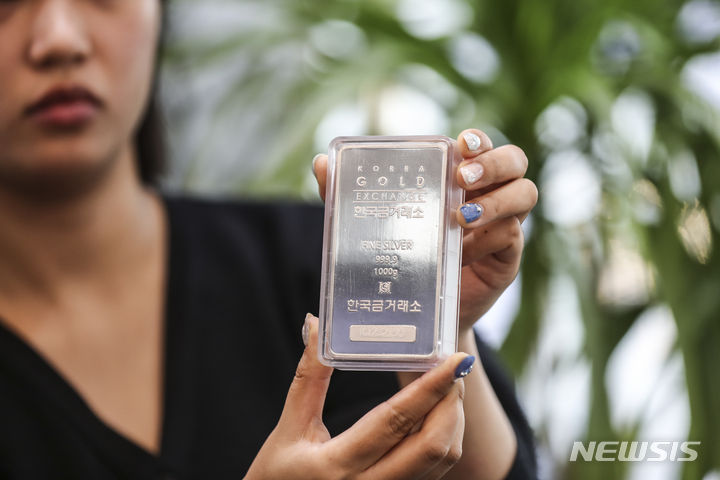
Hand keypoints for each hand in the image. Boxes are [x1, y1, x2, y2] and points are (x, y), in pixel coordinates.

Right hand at [244, 314, 474, 479]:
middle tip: (454, 369)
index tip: (456, 361)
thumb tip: (315, 325)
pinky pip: (434, 472)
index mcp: (339, 463)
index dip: (430, 388)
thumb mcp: (289, 428)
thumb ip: (309, 377)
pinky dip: (444, 440)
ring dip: (452, 422)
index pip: (396, 420)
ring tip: (447, 388)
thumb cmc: (277, 477)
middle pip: (433, 445)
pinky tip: (436, 417)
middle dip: (452, 403)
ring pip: (441, 461)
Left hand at [312, 130, 537, 335]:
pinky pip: (513, 237)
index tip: (459, 144)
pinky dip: (490, 238)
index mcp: (459, 179)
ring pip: (525, 195)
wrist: (419, 313)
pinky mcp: (507, 256)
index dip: (478, 140)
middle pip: (515, 162)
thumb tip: (321, 162)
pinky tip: (461, 252)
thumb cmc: (401, 258)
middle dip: (495, 163)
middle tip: (462, 178)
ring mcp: (501, 225)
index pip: (480, 146)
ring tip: (460, 217)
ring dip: (497, 201)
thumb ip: (349, 195)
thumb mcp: (377, 225)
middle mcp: (487, 195)